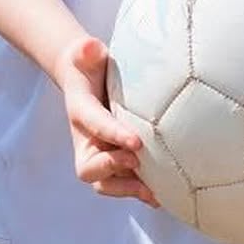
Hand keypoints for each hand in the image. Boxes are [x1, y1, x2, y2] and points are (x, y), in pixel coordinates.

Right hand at [55, 37, 158, 206]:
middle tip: (139, 161)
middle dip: (112, 168)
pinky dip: (139, 192)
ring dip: (127, 189)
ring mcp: (99, 154)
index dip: (112, 134)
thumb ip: (86, 51)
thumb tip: (91, 46)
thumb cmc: (89, 65)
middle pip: (89, 168)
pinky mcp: (114, 163)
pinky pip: (122, 185)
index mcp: (80, 112)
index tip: (136, 141)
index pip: (94, 124)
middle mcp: (86, 139)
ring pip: (105, 183)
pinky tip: (162, 196)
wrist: (86, 82)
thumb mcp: (85, 54)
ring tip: (154, 191)